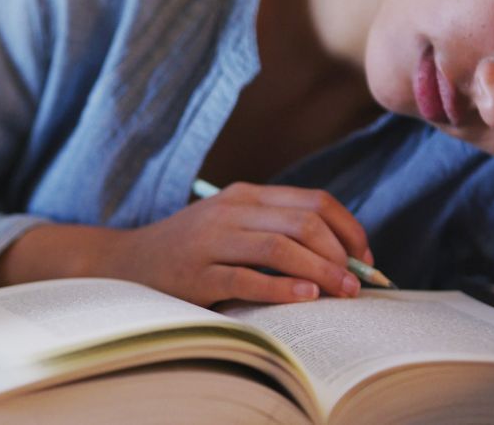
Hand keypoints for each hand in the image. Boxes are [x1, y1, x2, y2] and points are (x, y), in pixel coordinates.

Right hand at [111, 182, 373, 306]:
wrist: (129, 262)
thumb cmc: (192, 248)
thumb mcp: (233, 224)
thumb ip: (276, 229)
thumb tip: (342, 257)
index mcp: (247, 196)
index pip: (313, 201)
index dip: (348, 228)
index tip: (365, 258)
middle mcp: (232, 212)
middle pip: (303, 223)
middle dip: (339, 254)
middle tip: (358, 284)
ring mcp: (212, 241)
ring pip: (281, 248)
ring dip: (320, 271)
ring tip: (342, 293)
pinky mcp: (197, 274)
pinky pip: (248, 278)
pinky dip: (282, 287)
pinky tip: (306, 297)